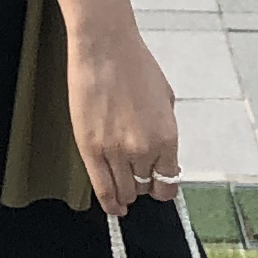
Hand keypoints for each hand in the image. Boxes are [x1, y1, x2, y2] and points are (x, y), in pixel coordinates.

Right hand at [67, 25, 178, 216]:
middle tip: (138, 185)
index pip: (168, 182)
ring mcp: (115, 151)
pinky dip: (108, 202)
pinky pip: (101, 187)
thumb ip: (164, 131)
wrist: (104, 48)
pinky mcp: (89, 149)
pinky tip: (112, 208)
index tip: (158, 187)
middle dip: (143, 188)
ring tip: (123, 198)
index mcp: (167, 137)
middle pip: (144, 188)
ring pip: (123, 191)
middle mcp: (143, 149)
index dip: (163, 188)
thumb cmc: (135, 66)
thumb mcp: (166, 99)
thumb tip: (160, 153)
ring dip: (125, 196)